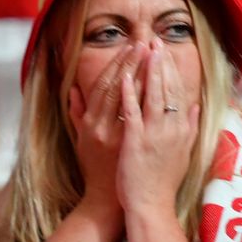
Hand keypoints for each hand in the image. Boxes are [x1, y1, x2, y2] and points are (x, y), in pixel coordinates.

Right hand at [69, 42, 147, 215]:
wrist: (107, 199)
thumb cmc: (94, 168)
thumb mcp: (80, 139)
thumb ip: (77, 113)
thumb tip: (73, 91)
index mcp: (92, 123)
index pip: (106, 86)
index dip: (117, 65)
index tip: (128, 47)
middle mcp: (106, 128)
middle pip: (123, 88)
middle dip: (135, 64)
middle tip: (146, 43)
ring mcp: (125, 137)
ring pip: (139, 100)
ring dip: (149, 76)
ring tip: (158, 56)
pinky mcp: (140, 147)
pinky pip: (151, 120)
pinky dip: (159, 103)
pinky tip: (168, 87)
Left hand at [116, 38, 199, 215]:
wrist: (152, 206)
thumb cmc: (164, 182)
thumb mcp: (185, 154)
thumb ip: (191, 128)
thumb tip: (197, 107)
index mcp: (182, 130)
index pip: (178, 92)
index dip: (172, 70)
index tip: (166, 52)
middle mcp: (171, 129)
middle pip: (167, 88)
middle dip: (160, 63)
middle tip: (155, 40)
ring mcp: (154, 134)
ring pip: (152, 95)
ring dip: (147, 70)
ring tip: (143, 48)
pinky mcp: (136, 142)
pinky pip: (132, 112)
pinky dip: (128, 93)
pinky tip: (124, 76)